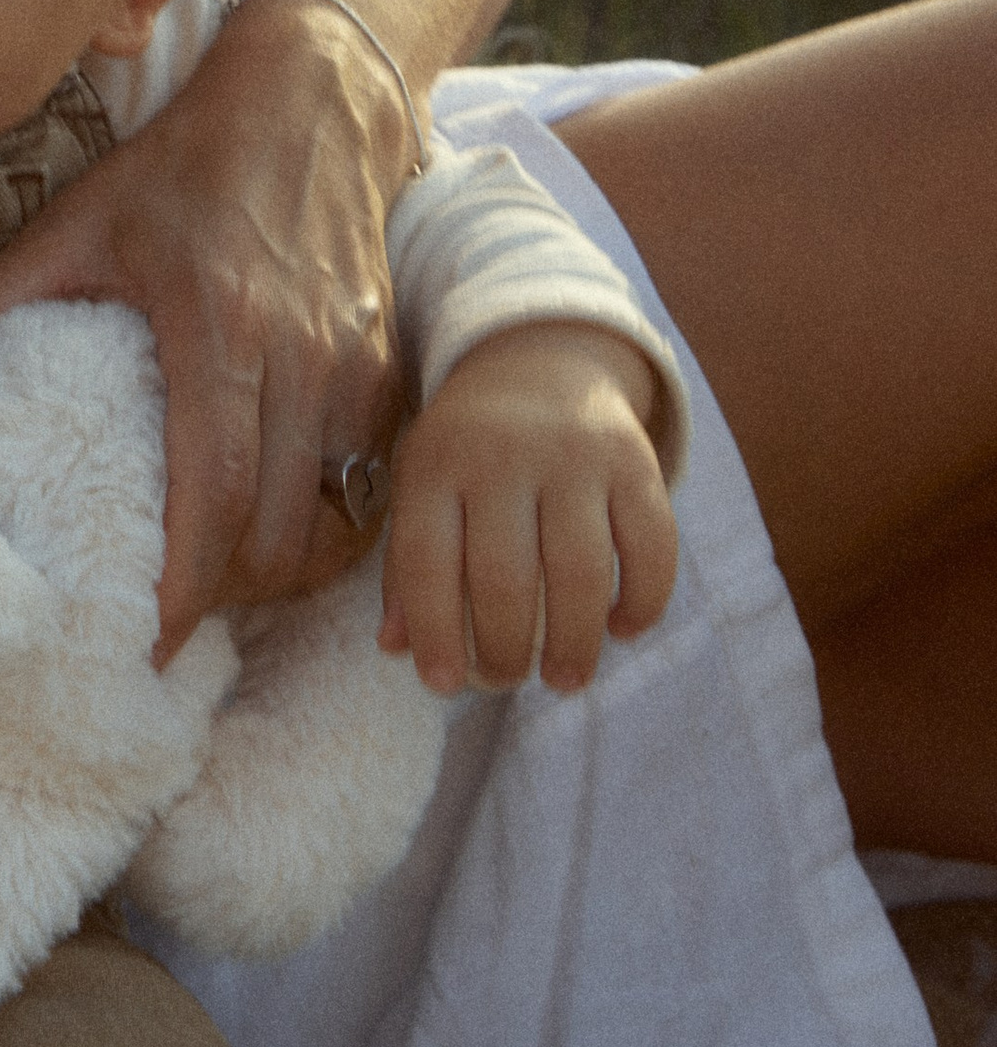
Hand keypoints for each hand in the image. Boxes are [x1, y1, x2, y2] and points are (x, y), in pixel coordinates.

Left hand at [0, 0, 409, 655]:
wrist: (311, 102)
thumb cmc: (183, 167)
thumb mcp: (73, 223)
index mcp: (219, 327)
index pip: (213, 499)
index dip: (182, 590)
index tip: (140, 643)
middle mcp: (302, 358)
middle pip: (278, 535)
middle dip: (226, 598)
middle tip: (165, 619)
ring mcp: (357, 369)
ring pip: (333, 523)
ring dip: (280, 575)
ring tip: (217, 587)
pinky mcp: (388, 372)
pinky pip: (367, 488)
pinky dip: (323, 531)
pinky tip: (271, 533)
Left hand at [381, 321, 677, 696]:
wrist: (539, 361)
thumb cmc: (467, 446)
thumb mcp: (421, 484)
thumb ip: (407, 564)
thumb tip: (396, 648)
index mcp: (438, 464)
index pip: (427, 562)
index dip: (434, 632)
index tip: (443, 684)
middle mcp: (505, 457)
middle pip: (506, 578)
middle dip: (505, 650)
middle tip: (506, 681)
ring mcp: (575, 458)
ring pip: (580, 573)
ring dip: (574, 642)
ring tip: (563, 679)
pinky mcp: (635, 462)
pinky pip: (650, 547)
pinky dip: (643, 600)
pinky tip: (623, 629)